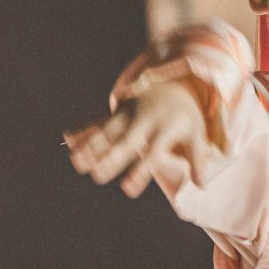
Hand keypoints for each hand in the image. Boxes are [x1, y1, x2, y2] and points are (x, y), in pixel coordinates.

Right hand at [64, 81, 207, 198]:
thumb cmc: (186, 115)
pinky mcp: (118, 108)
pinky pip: (99, 119)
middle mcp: (145, 120)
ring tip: (76, 162)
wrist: (175, 78)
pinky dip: (84, 128)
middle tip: (96, 176)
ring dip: (91, 146)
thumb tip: (201, 184)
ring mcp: (129, 113)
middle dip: (111, 159)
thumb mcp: (198, 133)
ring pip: (108, 131)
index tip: (127, 191)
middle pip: (126, 142)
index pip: (152, 154)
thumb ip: (198, 158)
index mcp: (166, 129)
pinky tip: (68, 138)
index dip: (140, 172)